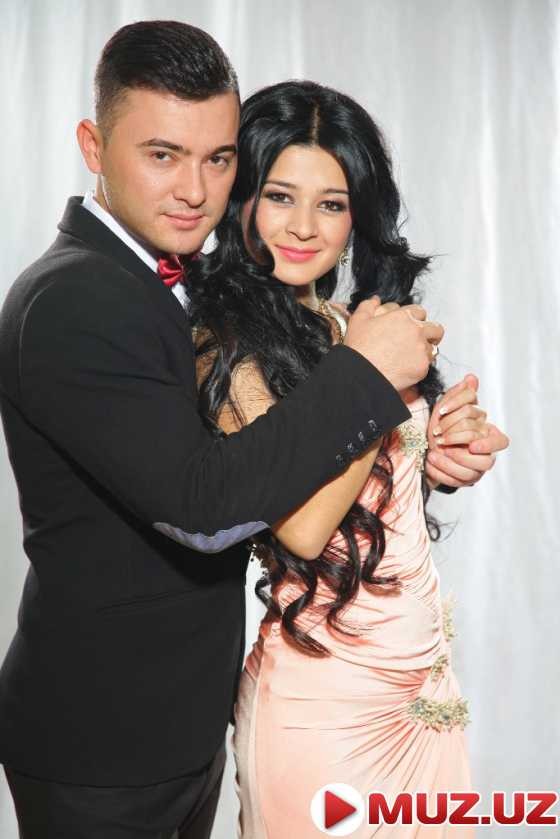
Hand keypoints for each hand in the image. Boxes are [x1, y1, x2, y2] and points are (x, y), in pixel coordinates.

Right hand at [344, 296, 443, 391]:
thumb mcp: (358, 320)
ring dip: (424, 350)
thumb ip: (368, 305)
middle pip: (435, 329)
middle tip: (420, 340)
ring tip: (410, 356)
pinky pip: (427, 365)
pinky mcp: (422, 367)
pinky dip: (418, 366)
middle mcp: (416, 331)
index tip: (411, 325)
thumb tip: (375, 300)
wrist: (362, 374)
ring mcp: (421, 350)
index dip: (415, 318)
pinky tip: (406, 367)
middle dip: (430, 333)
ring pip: (432, 348)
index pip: (420, 311)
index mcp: (403, 317)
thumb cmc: (359, 349)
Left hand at [425, 374, 509, 488]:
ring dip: (450, 464)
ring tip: (432, 453)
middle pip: (485, 461)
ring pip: (470, 474)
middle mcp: (485, 455)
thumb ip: (462, 394)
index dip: (489, 445)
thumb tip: (471, 378)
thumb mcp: (449, 407)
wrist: (428, 443)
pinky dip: (441, 472)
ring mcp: (475, 470)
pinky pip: (455, 482)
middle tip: (441, 442)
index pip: (502, 442)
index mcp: (488, 436)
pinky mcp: (461, 480)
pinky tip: (429, 462)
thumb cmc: (443, 423)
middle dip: (461, 453)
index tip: (472, 444)